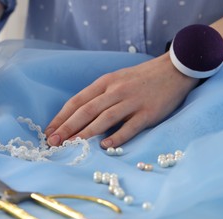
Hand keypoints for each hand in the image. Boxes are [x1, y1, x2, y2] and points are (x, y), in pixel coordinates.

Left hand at [45, 53, 198, 148]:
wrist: (173, 69)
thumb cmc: (139, 78)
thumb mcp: (115, 80)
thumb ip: (98, 96)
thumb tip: (76, 117)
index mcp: (104, 83)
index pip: (77, 101)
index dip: (61, 117)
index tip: (48, 131)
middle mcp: (115, 91)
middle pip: (87, 110)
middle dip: (67, 127)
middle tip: (53, 142)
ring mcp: (132, 101)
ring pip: (105, 118)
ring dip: (86, 132)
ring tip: (71, 145)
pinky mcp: (148, 112)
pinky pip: (131, 126)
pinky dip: (117, 136)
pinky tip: (105, 146)